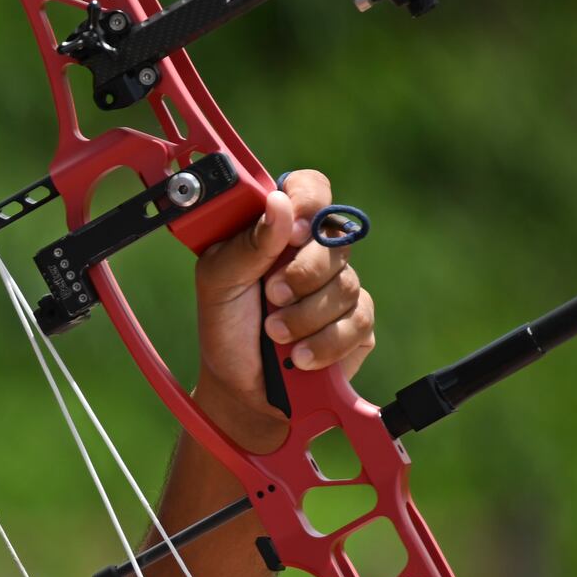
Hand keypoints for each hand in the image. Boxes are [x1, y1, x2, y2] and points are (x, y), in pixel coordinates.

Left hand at [190, 169, 377, 447]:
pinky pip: (356, 322)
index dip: (310, 199)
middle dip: (302, 273)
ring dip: (304, 316)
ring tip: (273, 334)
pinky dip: (322, 343)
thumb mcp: (218, 282)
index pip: (310, 187)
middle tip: (270, 296)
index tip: (294, 231)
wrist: (241, 389)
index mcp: (279, 229)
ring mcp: (339, 285)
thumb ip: (246, 244)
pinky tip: (298, 357)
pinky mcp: (358, 322)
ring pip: (344, 285)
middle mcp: (315, 251)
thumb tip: (279, 202)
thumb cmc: (226, 327)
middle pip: (335, 238)